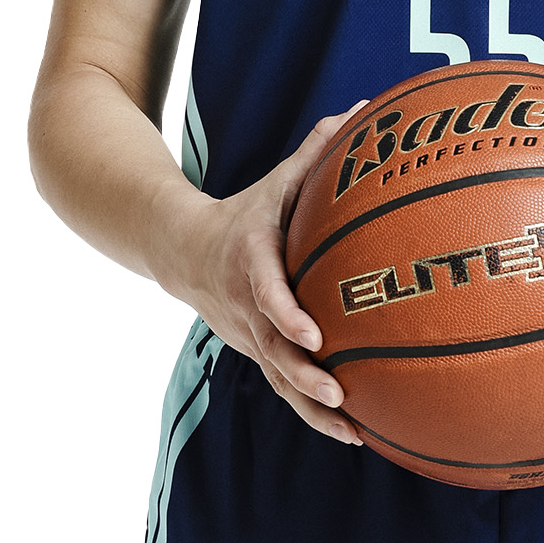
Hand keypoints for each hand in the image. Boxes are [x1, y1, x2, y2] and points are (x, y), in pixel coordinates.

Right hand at [162, 104, 366, 443]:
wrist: (180, 249)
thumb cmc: (244, 211)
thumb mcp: (275, 180)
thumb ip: (317, 151)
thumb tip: (363, 108)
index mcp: (249, 262)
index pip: (265, 291)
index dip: (286, 313)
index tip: (313, 333)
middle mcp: (245, 306)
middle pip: (272, 348)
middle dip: (303, 374)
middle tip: (338, 390)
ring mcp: (248, 335)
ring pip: (278, 379)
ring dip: (311, 408)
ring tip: (352, 429)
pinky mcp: (256, 352)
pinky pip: (283, 387)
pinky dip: (312, 413)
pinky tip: (353, 433)